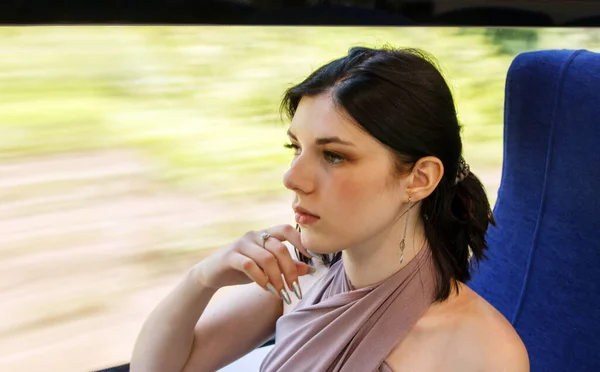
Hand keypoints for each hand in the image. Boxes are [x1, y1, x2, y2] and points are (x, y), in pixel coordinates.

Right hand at [194, 224, 313, 303]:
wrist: (212, 274)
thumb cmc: (243, 269)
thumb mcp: (267, 268)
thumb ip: (286, 266)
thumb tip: (308, 269)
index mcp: (265, 234)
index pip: (286, 229)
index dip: (300, 241)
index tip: (312, 257)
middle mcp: (254, 236)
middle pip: (280, 248)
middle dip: (290, 270)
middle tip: (294, 288)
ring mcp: (241, 244)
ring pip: (267, 258)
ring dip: (277, 278)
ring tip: (281, 293)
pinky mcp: (230, 256)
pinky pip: (250, 266)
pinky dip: (261, 279)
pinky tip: (266, 289)